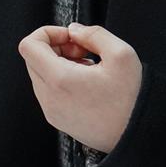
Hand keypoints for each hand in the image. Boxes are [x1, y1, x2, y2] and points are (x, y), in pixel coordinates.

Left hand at [18, 22, 141, 153]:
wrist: (137, 136)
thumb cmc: (131, 100)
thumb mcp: (121, 54)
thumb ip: (94, 34)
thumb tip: (74, 30)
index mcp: (59, 80)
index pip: (28, 45)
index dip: (48, 32)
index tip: (71, 36)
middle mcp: (49, 98)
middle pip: (33, 59)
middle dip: (56, 47)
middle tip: (84, 51)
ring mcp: (52, 111)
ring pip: (40, 74)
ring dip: (59, 63)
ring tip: (89, 68)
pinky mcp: (58, 119)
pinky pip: (48, 91)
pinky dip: (62, 80)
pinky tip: (88, 83)